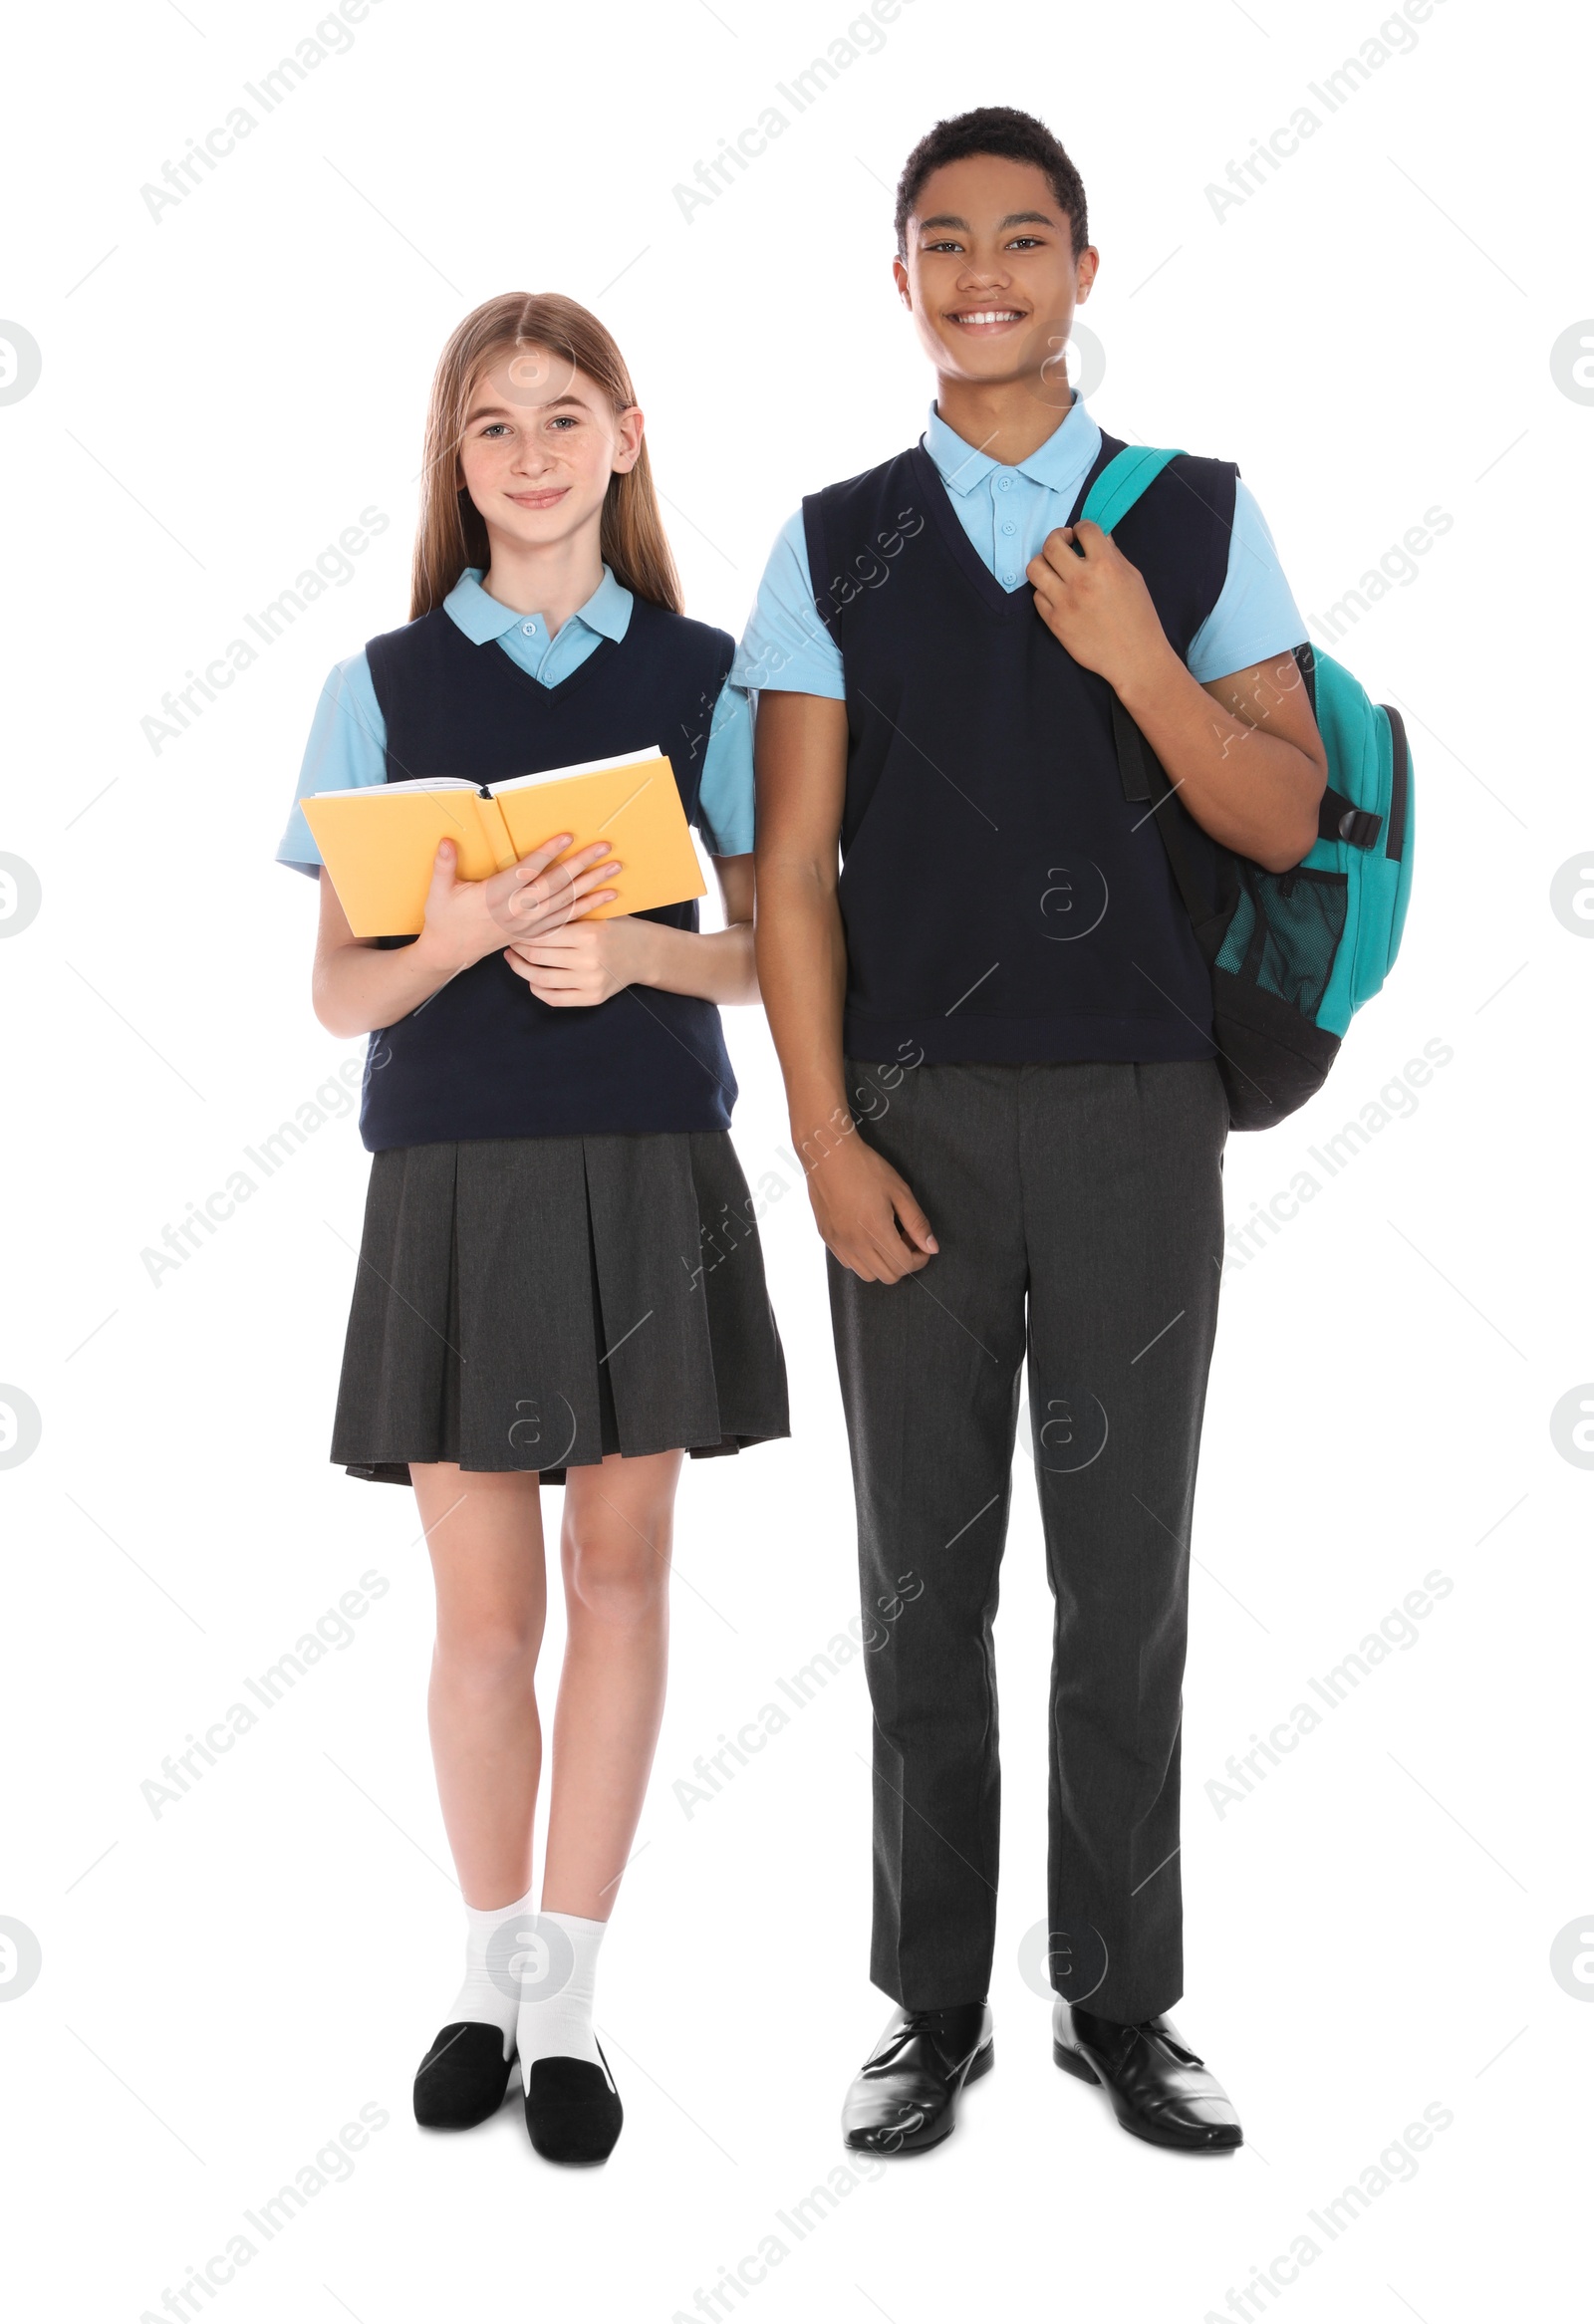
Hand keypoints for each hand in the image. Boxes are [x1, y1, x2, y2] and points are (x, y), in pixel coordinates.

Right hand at [418, 833, 618, 974]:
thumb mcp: (439, 892)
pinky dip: (588, 907)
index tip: (567, 837)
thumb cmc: (445, 918)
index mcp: (495, 896)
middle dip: (581, 864)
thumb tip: (446, 841)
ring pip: (566, 902)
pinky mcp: (535, 931)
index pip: (526, 871)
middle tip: (604, 847)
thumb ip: (444, 865)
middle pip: (554, 885)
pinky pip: (567, 919)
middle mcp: (516, 910)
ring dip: (592, 884)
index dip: (547, 854)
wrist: (451, 951)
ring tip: (614, 868)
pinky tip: (607, 897)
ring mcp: (528, 923)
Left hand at [505, 912, 658, 1006]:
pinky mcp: (593, 998)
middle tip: (508, 941)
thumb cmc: (615, 926)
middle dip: (516, 949)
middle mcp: (589, 960)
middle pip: (536, 957)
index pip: (541, 934)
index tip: (512, 926)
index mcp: (588, 934)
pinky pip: (554, 998)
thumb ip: (565, 912)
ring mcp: (590, 982)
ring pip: (540, 980)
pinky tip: (531, 978)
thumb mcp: (595, 911)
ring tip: (513, 959)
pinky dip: (537, 989)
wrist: (645, 952)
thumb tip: (525, 908)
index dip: (521, 931)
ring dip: (520, 969)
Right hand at [806, 1130, 936, 1283]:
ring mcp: (839, 1243)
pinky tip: (868, 1238)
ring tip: (887, 1240)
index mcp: (876, 1231)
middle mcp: (856, 1243)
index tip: (923, 1247)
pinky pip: (849, 1264)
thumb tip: (932, 1247)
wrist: (828, 1155)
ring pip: (868, 1275)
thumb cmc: (865, 1168)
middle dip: (905, 1263)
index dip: (920, 1260)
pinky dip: (864, 1260)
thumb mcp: (899, 1191)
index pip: (905, 1265)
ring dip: (884, 1265)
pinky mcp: (828, 1239)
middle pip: (889, 1276)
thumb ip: (917, 1222)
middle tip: (907, 1240)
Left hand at [1027, 519, 1175, 698]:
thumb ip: (1113, 554)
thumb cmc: (1139, 617)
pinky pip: (1037, 596)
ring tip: (1055, 567)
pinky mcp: (1054, 621)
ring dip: (1044, 562)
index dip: (1083, 528)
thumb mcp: (1133, 578)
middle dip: (1058, 538)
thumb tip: (1098, 537)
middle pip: (1051, 544)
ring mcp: (1064, 601)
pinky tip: (1058, 593)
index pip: (1084, 528)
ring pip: (1035, 568)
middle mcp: (1081, 580)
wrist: (1134, 657)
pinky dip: (1045, 591)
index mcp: (1105, 565)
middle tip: (1065, 544)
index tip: (1083, 535)